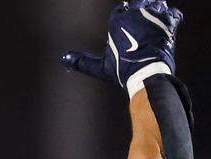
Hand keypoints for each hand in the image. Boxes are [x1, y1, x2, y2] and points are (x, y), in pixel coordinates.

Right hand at [62, 1, 182, 90]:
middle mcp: (135, 14)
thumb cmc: (122, 71)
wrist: (146, 74)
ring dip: (156, 12)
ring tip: (155, 22)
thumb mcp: (99, 66)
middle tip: (143, 23)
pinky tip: (167, 26)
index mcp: (117, 21)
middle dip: (141, 10)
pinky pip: (173, 13)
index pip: (122, 8)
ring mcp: (153, 16)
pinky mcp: (169, 22)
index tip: (128, 22)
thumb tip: (63, 58)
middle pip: (140, 3)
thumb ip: (81, 61)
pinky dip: (171, 18)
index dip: (126, 14)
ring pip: (157, 4)